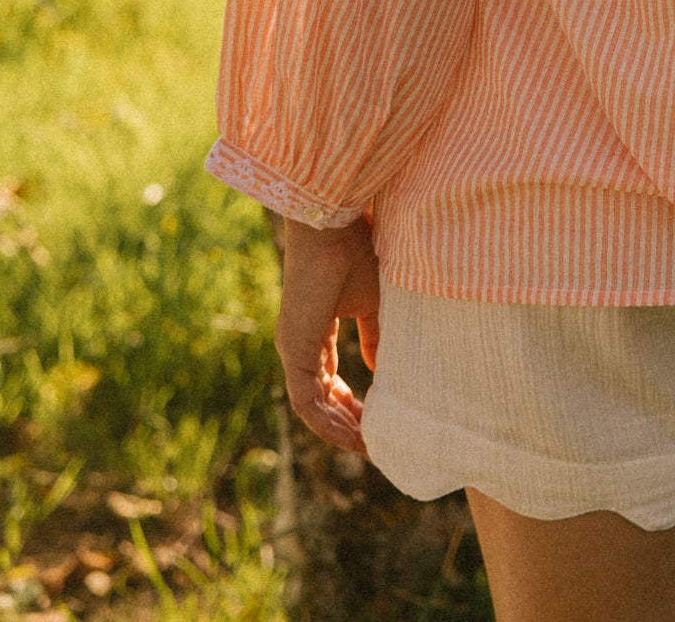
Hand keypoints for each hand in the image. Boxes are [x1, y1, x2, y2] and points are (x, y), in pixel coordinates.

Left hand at [274, 216, 381, 453]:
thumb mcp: (375, 303)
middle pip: (320, 400)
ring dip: (339, 430)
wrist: (335, 226)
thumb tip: (381, 371)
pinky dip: (328, 422)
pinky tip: (353, 434)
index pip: (329, 381)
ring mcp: (293, 349)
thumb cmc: (356, 253)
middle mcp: (299, 345)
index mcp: (315, 332)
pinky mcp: (293, 349)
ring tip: (368, 446)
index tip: (375, 422)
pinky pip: (306, 402)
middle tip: (374, 443)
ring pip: (312, 407)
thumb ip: (376, 337)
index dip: (351, 406)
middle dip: (347, 425)